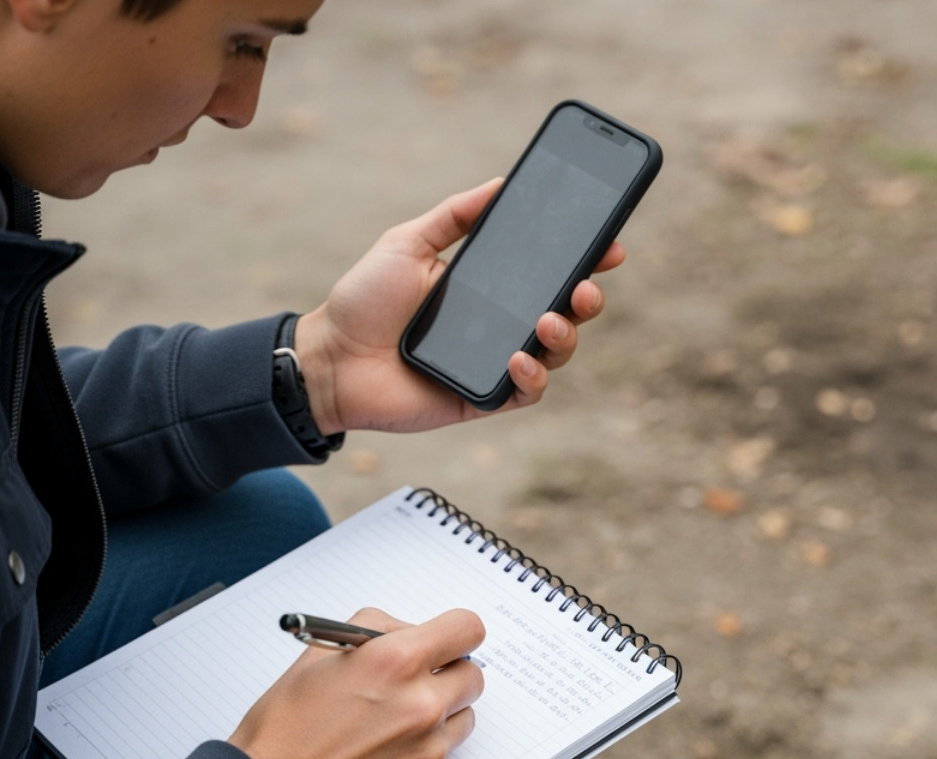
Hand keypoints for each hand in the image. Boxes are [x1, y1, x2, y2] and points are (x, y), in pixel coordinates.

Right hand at [228, 608, 484, 758]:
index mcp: (396, 661)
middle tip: (414, 683)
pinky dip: (423, 750)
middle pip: (472, 674)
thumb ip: (376, 630)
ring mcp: (429, 747)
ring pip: (464, 715)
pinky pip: (445, 754)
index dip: (455, 633)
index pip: (467, 629)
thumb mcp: (319, 654)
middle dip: (447, 674)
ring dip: (441, 713)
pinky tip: (383, 753)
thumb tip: (411, 631)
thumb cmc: (284, 726)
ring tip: (393, 721)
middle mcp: (421, 702)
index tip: (445, 641)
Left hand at [293, 178, 626, 434]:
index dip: (584, 259)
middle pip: (566, 313)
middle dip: (588, 298)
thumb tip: (501, 183)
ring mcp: (496, 362)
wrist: (328, 359)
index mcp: (490, 286)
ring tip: (549, 320)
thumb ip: (455, 215)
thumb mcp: (409, 243)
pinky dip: (531, 376)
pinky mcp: (484, 397)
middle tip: (587, 286)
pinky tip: (518, 358)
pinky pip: (527, 392)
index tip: (608, 244)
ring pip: (555, 354)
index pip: (550, 271)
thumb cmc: (364, 301)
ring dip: (565, 336)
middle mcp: (501, 324)